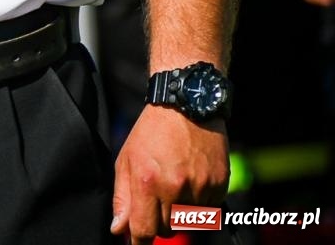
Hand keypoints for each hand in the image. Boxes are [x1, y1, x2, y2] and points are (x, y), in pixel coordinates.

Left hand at [110, 105, 228, 242]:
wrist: (186, 107)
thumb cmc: (151, 132)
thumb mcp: (126, 160)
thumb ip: (122, 197)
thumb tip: (119, 230)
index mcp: (147, 181)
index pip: (144, 230)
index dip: (138, 241)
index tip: (136, 242)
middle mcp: (175, 188)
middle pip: (167, 230)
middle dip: (157, 223)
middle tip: (155, 201)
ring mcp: (200, 188)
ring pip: (188, 222)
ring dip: (178, 214)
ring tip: (173, 187)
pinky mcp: (219, 185)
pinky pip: (208, 211)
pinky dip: (198, 205)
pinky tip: (190, 182)